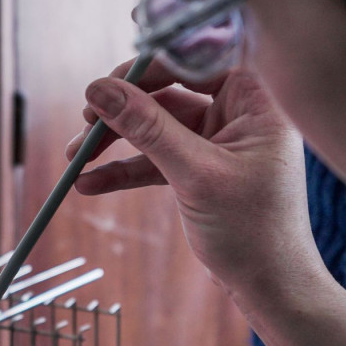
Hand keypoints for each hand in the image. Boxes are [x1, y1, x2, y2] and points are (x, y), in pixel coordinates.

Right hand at [72, 61, 318, 296]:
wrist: (270, 286)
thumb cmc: (255, 230)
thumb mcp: (196, 174)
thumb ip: (147, 128)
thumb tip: (98, 90)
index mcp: (256, 99)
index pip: (196, 59)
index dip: (149, 61)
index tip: (106, 79)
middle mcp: (239, 113)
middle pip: (168, 91)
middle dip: (123, 109)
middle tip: (85, 120)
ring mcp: (218, 142)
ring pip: (155, 127)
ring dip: (115, 142)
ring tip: (75, 158)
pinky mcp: (201, 170)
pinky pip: (155, 159)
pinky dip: (124, 171)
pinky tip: (89, 183)